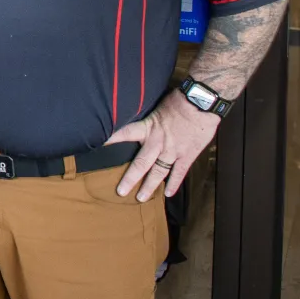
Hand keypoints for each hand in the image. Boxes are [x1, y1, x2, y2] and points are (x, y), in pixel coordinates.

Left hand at [106, 87, 221, 200]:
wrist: (202, 102)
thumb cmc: (179, 99)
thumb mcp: (156, 104)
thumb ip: (148, 116)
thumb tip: (135, 113)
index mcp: (148, 128)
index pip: (124, 134)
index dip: (111, 141)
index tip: (97, 148)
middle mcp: (158, 143)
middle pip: (141, 164)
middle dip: (130, 179)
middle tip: (120, 191)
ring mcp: (173, 151)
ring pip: (158, 172)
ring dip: (149, 186)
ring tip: (140, 198)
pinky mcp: (188, 155)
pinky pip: (179, 172)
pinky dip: (175, 184)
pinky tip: (168, 194)